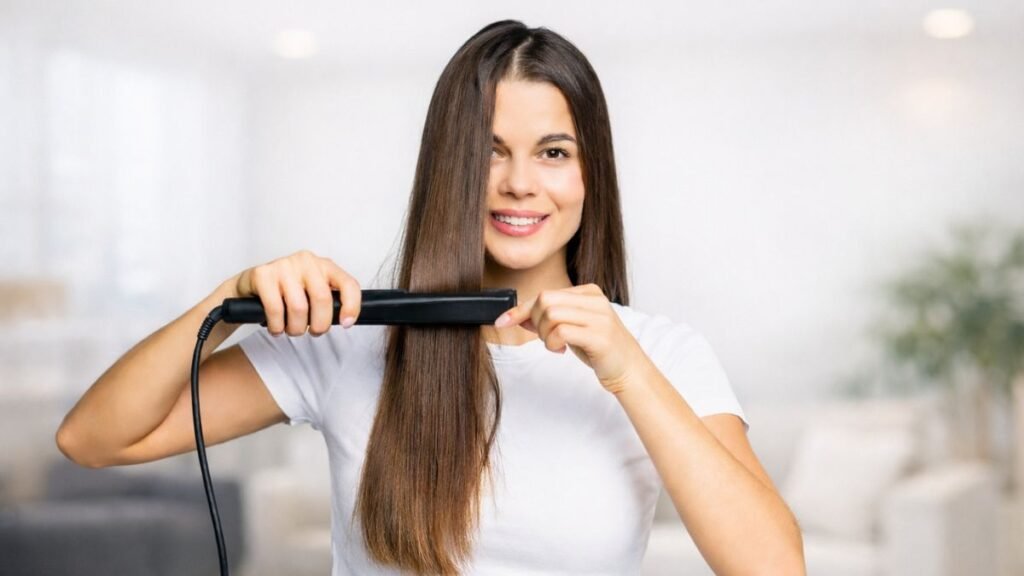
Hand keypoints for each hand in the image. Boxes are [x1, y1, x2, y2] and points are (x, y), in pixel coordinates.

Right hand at [233, 249, 361, 336]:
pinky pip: (276, 309)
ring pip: (299, 308)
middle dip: (319, 324)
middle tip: (313, 332)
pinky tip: (276, 327)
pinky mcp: (263, 274)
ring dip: (296, 328)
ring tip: (291, 329)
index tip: (346, 323)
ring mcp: (284, 266)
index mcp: (324, 266)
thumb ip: (329, 301)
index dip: (351, 306)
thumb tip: (345, 320)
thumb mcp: (312, 292)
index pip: (348, 284)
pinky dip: (277, 326)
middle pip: (322, 299)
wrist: (251, 285)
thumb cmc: (286, 292)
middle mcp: (306, 261)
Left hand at [494, 283, 647, 393]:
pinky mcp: (600, 336)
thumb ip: (549, 318)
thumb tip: (518, 316)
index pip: (546, 294)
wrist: (629, 369)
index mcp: (589, 292)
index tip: (502, 321)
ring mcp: (600, 317)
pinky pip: (562, 332)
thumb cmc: (599, 349)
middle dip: (535, 322)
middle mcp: (595, 300)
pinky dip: (553, 343)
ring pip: (551, 315)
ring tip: (556, 345)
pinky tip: (561, 350)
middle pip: (545, 300)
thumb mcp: (572, 328)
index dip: (520, 309)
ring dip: (544, 335)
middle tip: (546, 339)